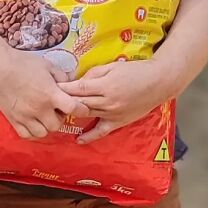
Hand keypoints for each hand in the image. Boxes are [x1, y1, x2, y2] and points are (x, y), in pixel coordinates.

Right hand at [0, 49, 92, 140]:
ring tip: (43, 116)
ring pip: (43, 133)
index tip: (80, 107)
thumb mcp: (46, 65)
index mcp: (50, 94)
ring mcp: (25, 116)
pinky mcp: (13, 119)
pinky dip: (32, 131)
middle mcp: (39, 109)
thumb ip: (62, 76)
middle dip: (60, 118)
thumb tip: (71, 84)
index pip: (74, 108)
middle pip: (57, 124)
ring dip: (46, 126)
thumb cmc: (22, 63)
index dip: (81, 109)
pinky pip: (27, 135)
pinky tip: (32, 122)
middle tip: (55, 109)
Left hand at [58, 59, 173, 143]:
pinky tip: (78, 140)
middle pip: (80, 103)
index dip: (63, 89)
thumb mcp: (112, 66)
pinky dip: (90, 136)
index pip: (78, 89)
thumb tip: (78, 81)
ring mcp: (113, 113)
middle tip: (47, 101)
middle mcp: (107, 101)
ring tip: (55, 114)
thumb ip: (93, 74)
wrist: (159, 82)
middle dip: (63, 101)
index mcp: (105, 85)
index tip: (49, 87)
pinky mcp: (119, 122)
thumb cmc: (135, 71)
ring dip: (72, 114)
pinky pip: (102, 131)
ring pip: (87, 115)